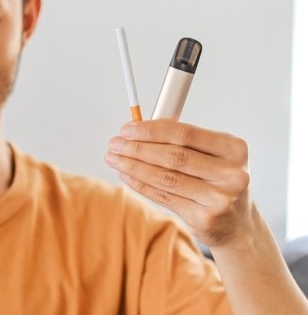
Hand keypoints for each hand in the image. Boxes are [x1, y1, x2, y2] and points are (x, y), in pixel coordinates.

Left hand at [105, 120, 250, 246]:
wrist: (238, 224)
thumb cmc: (218, 181)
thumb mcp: (213, 156)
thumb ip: (182, 142)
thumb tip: (138, 128)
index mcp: (234, 148)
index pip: (184, 133)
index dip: (151, 130)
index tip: (127, 128)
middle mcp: (231, 173)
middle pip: (173, 156)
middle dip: (137, 148)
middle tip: (114, 144)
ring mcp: (219, 198)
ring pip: (166, 178)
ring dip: (133, 166)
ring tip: (114, 158)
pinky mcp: (205, 218)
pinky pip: (164, 197)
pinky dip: (140, 184)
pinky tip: (126, 175)